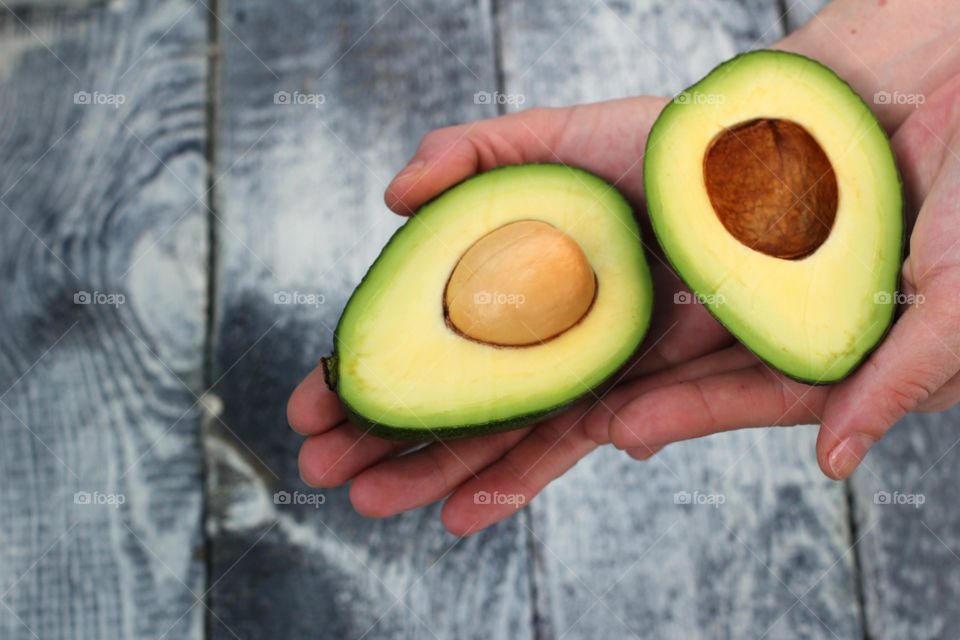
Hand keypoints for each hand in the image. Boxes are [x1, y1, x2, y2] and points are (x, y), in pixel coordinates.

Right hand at [289, 97, 740, 534]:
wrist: (758, 173)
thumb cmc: (660, 147)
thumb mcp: (551, 139)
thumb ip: (468, 154)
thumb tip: (391, 198)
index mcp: (513, 282)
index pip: (427, 336)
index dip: (372, 368)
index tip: (312, 400)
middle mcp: (544, 334)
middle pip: (454, 396)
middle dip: (383, 436)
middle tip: (319, 468)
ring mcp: (589, 369)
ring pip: (500, 435)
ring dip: (433, 474)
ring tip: (370, 501)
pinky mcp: (643, 394)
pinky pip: (573, 444)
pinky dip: (518, 480)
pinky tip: (461, 511)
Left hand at [586, 73, 959, 479]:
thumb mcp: (955, 302)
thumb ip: (896, 381)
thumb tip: (834, 462)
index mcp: (852, 343)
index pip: (758, 392)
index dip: (691, 412)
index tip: (625, 431)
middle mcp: (802, 302)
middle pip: (706, 353)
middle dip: (640, 380)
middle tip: (570, 403)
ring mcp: (772, 248)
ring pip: (687, 290)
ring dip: (630, 319)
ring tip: (568, 341)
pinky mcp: (749, 197)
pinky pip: (689, 223)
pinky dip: (647, 241)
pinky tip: (597, 259)